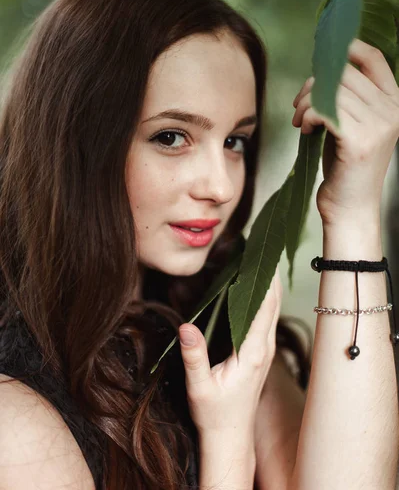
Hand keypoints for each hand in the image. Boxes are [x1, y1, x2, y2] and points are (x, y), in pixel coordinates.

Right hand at [178, 267, 282, 440]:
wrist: (231, 437)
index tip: (262, 254)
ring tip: (259, 257)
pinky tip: (254, 286)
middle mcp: (264, 348)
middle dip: (270, 273)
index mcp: (252, 352)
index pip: (264, 307)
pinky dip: (264, 297)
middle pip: (273, 302)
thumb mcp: (199, 387)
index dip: (266, 279)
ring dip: (269, 284)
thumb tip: (185, 326)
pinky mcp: (261, 352)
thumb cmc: (215, 414)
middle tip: (261, 245)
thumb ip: (194, 357)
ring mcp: (265, 350)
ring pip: (272, 309)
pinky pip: (267, 317)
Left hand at [292, 39, 398, 222]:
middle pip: (342, 74)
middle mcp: (391, 111)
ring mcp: (377, 126)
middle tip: (300, 105)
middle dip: (312, 85)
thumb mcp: (355, 124)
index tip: (323, 55)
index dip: (347, 49)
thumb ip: (348, 97)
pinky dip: (307, 115)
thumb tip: (321, 69)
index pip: (375, 60)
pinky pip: (323, 110)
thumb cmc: (346, 165)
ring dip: (305, 103)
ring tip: (300, 120)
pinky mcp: (358, 142)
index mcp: (395, 104)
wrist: (351, 207)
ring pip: (328, 91)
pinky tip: (305, 129)